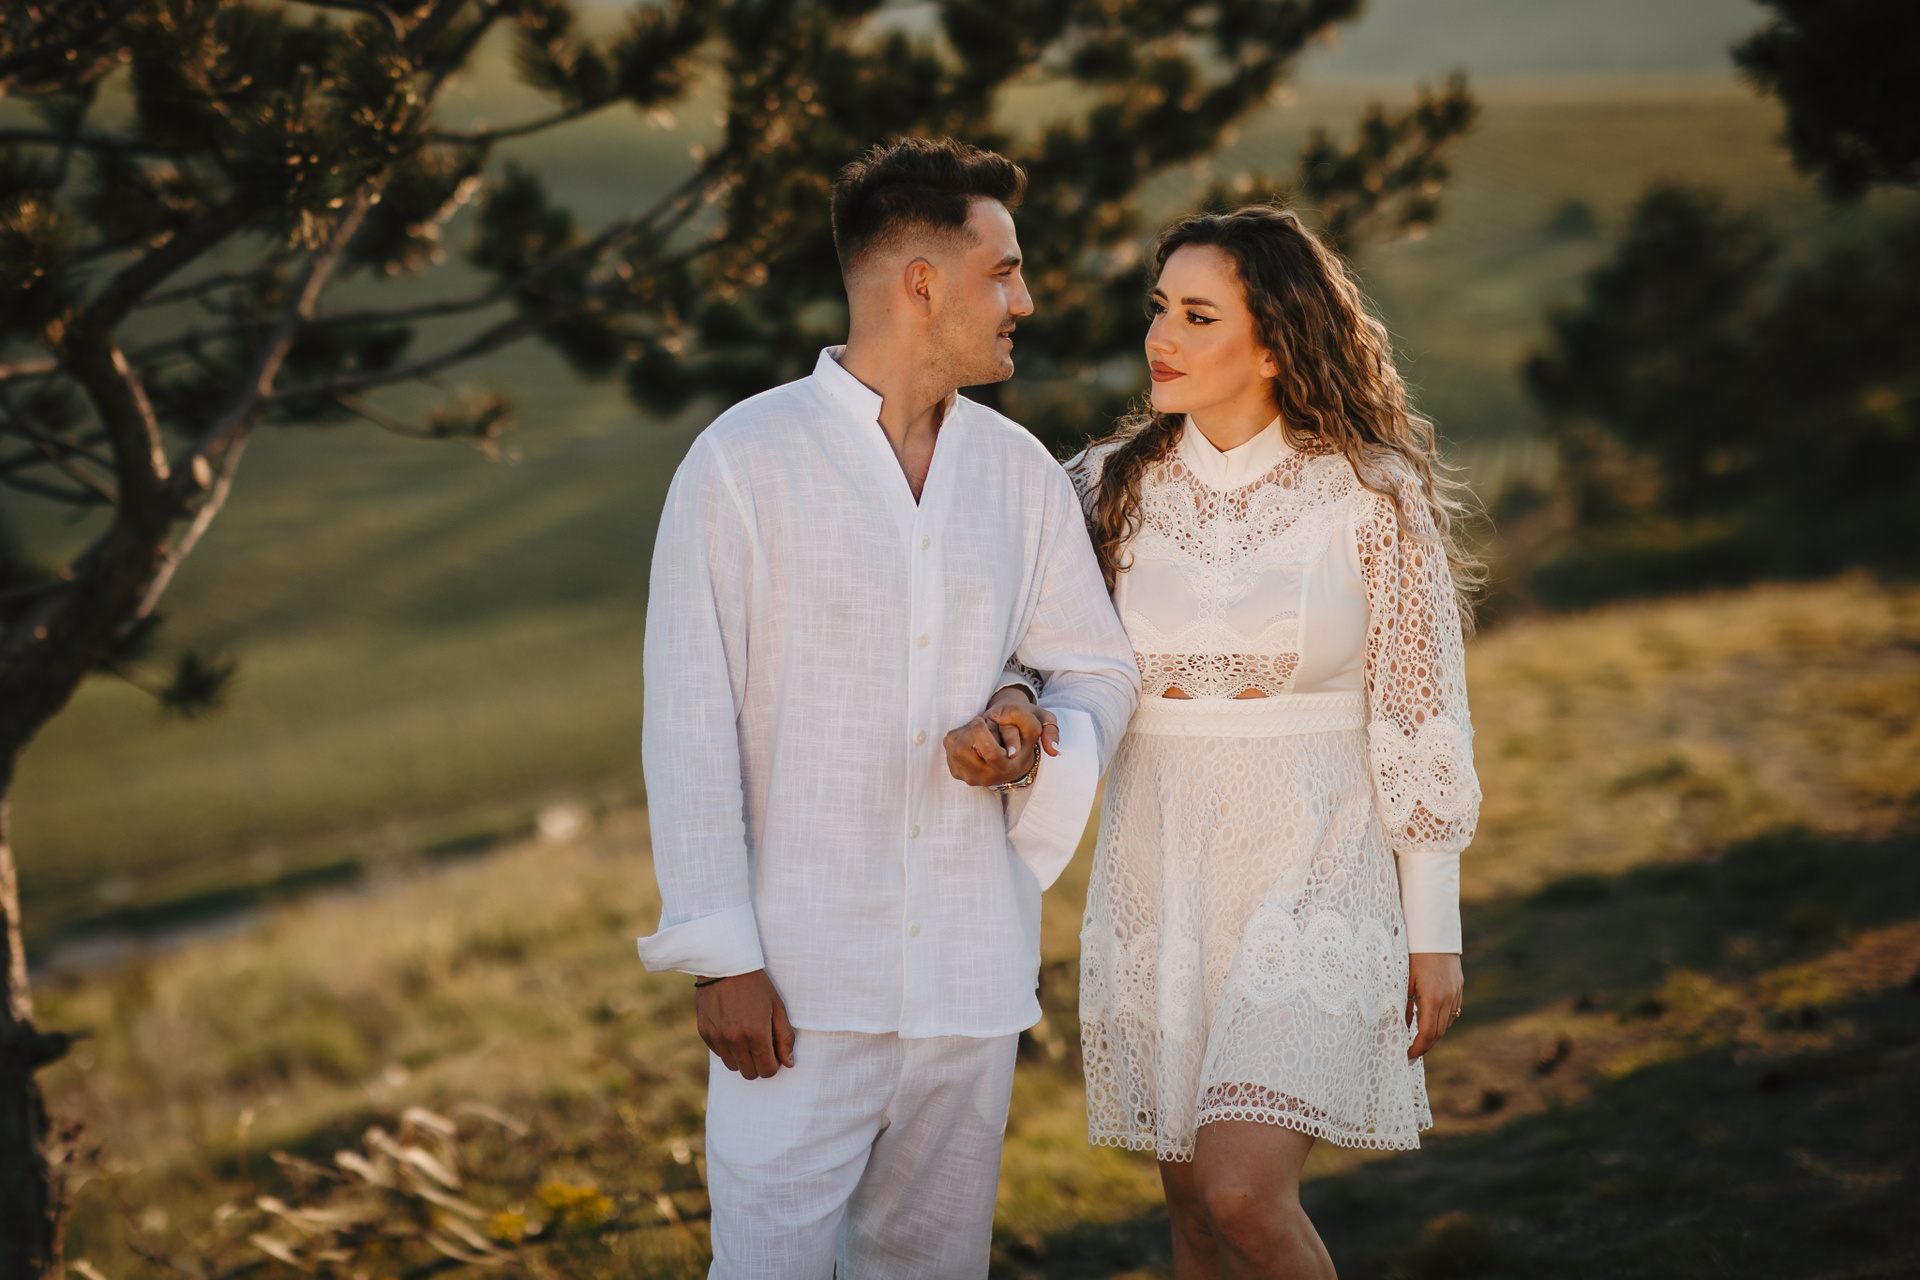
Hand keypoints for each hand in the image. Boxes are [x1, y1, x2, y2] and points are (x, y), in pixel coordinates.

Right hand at [695, 969, 795, 1079]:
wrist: (725, 965)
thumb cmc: (756, 985)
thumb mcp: (777, 1007)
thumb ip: (785, 1037)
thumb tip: (789, 1063)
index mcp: (756, 1035)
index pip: (767, 1071)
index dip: (774, 1064)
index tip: (774, 1051)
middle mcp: (735, 1040)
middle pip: (749, 1073)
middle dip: (758, 1063)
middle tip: (761, 1044)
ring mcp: (718, 1038)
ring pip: (732, 1066)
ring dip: (741, 1057)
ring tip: (746, 1035)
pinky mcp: (704, 1033)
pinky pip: (718, 1052)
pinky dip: (727, 1046)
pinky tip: (732, 1027)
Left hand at [943, 686, 1058, 786]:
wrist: (1010, 748)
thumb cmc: (1024, 731)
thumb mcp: (1041, 722)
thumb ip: (1050, 731)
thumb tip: (1054, 750)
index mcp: (1008, 768)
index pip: (989, 751)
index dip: (983, 731)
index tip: (987, 717)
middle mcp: (987, 778)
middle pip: (962, 750)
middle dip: (968, 730)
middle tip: (979, 720)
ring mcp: (970, 778)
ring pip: (953, 748)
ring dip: (962, 733)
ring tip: (976, 731)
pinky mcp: (957, 773)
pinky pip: (948, 750)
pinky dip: (956, 738)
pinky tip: (970, 740)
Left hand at [1405, 952, 1463, 1061]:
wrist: (1433, 933)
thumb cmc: (1412, 956)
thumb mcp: (1403, 981)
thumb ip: (1403, 1006)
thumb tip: (1403, 1027)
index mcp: (1431, 999)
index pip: (1426, 1033)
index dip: (1417, 1048)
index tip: (1408, 1056)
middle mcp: (1447, 999)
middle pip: (1439, 1032)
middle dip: (1426, 1045)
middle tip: (1413, 1053)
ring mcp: (1455, 993)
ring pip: (1447, 1022)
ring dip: (1435, 1033)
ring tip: (1420, 1038)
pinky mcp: (1459, 987)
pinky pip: (1453, 1010)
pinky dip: (1442, 1020)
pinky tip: (1432, 1020)